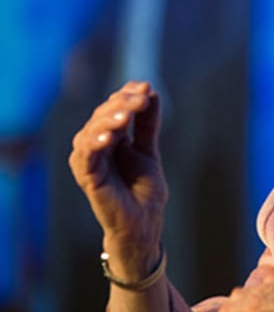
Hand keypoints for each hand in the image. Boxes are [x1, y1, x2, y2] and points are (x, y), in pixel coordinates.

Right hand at [68, 81, 167, 266]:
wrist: (144, 224)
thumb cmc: (144, 190)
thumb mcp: (148, 150)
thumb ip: (147, 123)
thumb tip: (151, 91)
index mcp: (109, 138)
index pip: (113, 108)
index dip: (127, 95)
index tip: (146, 87)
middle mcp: (95, 147)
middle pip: (101, 116)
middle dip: (122, 104)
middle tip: (141, 98)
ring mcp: (89, 162)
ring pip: (90, 132)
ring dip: (108, 120)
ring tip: (127, 113)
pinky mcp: (88, 178)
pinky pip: (85, 157)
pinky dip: (95, 143)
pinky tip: (110, 137)